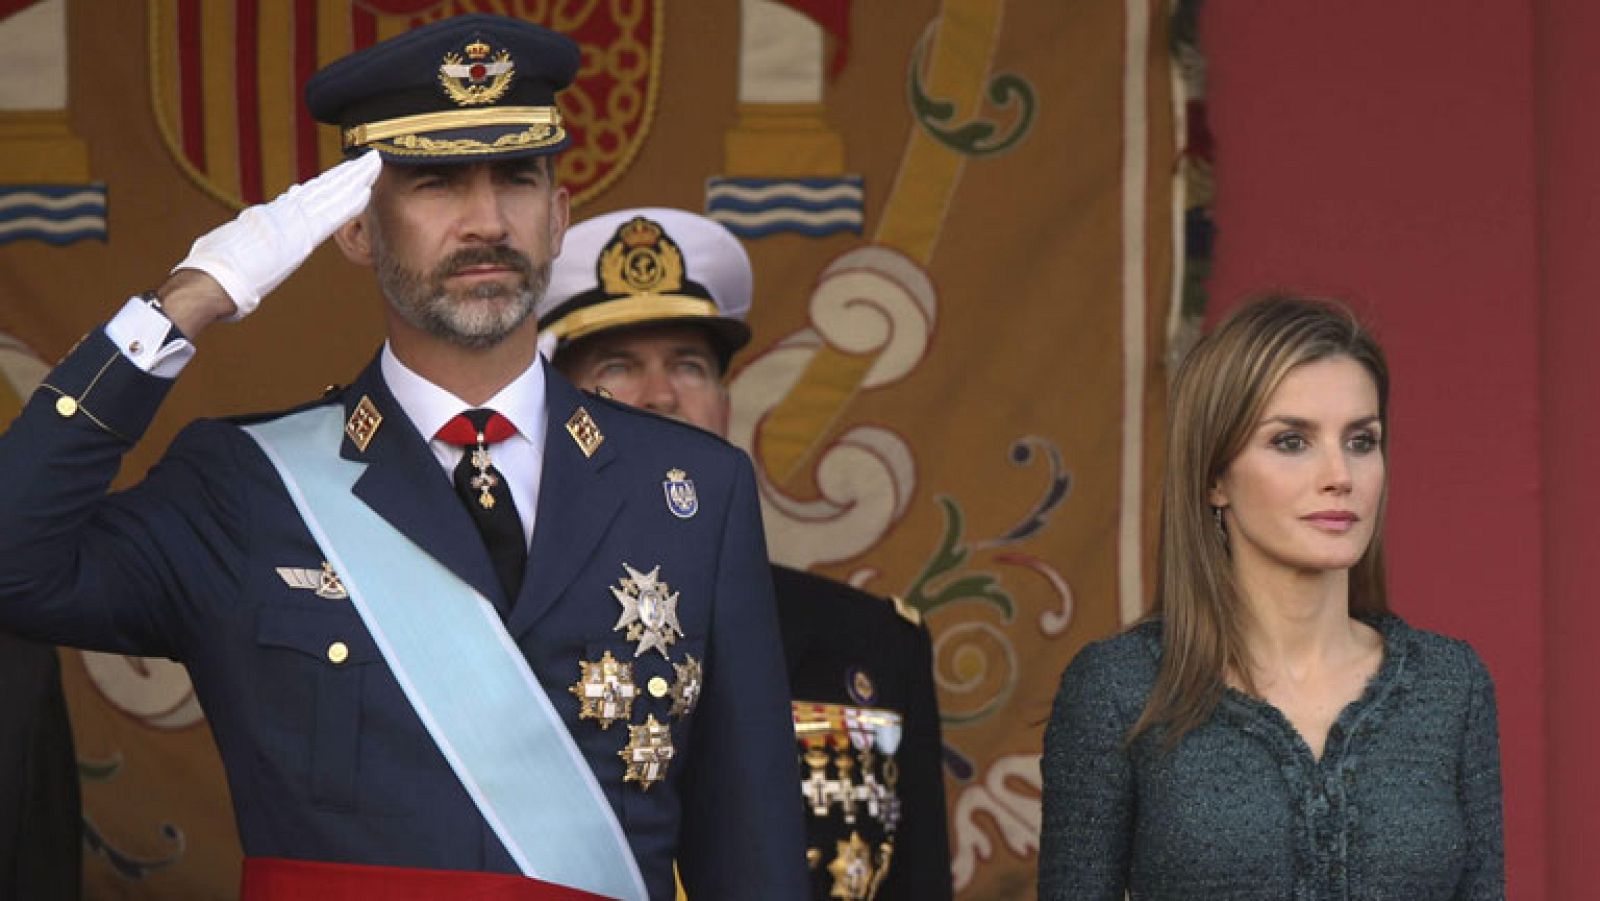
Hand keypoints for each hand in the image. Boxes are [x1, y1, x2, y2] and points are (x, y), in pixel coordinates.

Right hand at [172, 149, 381, 320]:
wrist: (210, 281)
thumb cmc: (211, 271)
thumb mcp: (231, 247)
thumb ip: (246, 239)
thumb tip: (245, 234)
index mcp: (267, 218)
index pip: (303, 198)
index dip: (324, 185)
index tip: (339, 175)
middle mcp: (282, 215)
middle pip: (321, 189)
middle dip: (345, 174)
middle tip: (367, 159)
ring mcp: (290, 224)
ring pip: (329, 195)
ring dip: (353, 179)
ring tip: (372, 164)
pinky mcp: (297, 238)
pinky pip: (330, 217)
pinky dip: (348, 204)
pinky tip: (366, 192)